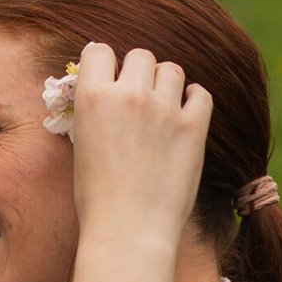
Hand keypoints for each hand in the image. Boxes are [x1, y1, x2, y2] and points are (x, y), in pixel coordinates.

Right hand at [70, 40, 211, 247]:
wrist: (128, 231)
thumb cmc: (97, 198)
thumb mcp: (81, 145)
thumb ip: (94, 112)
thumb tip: (104, 94)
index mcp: (93, 97)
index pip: (98, 51)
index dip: (104, 64)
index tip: (109, 79)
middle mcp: (129, 95)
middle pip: (140, 55)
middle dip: (138, 73)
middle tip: (138, 100)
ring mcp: (164, 109)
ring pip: (171, 69)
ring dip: (166, 84)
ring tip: (162, 109)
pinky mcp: (194, 127)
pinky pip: (200, 93)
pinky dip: (193, 101)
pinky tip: (185, 117)